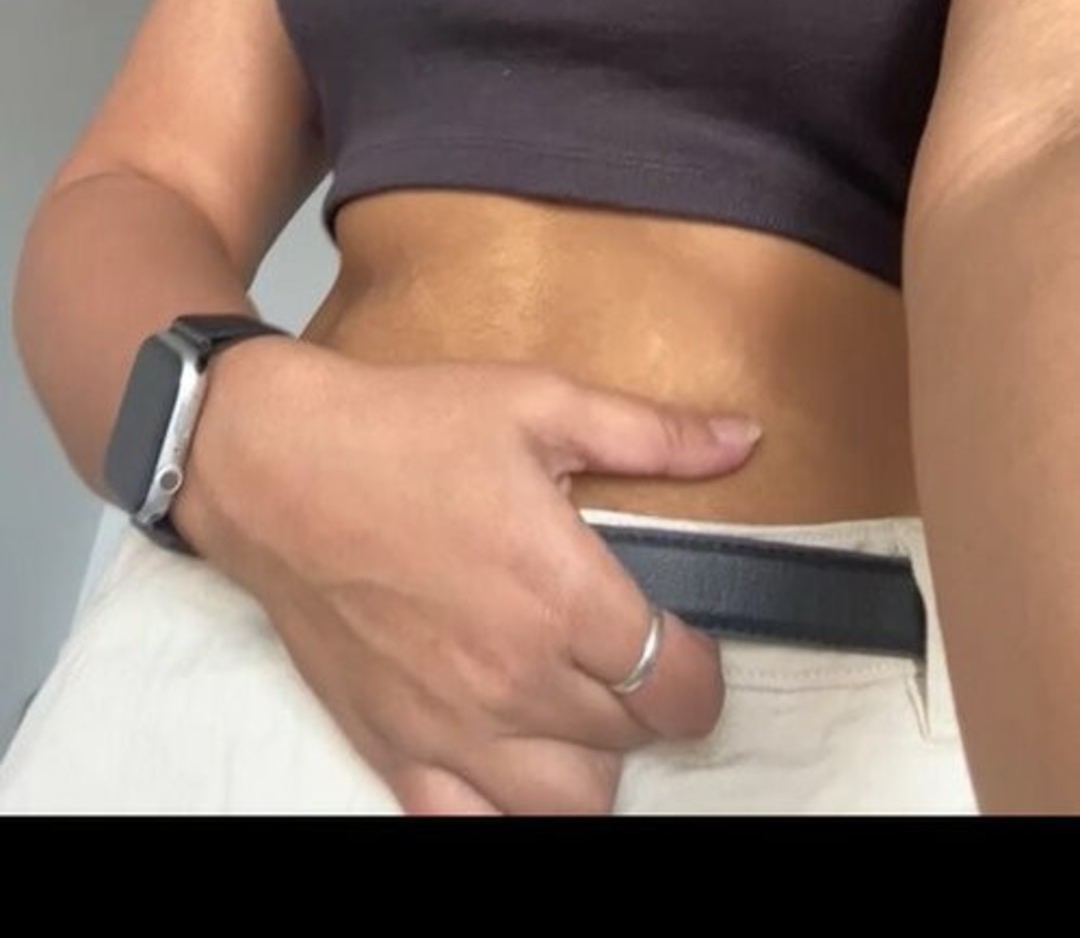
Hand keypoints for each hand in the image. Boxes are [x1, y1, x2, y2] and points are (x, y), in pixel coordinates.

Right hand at [174, 340, 760, 815]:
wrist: (275, 464)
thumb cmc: (404, 428)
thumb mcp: (538, 403)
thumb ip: (650, 434)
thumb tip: (742, 439)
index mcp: (562, 596)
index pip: (678, 688)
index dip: (702, 673)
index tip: (688, 644)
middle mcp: (515, 679)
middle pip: (629, 744)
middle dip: (645, 707)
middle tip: (623, 657)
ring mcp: (451, 727)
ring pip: (567, 808)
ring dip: (589, 768)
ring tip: (576, 711)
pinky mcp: (392, 748)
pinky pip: (466, 829)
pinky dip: (503, 812)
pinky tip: (510, 768)